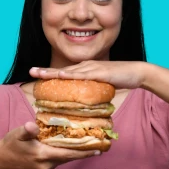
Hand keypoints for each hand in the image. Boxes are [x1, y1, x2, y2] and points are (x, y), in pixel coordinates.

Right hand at [0, 121, 98, 168]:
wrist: (0, 162)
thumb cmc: (10, 145)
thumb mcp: (17, 134)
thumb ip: (27, 130)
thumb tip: (33, 126)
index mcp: (43, 155)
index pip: (68, 154)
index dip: (84, 152)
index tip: (98, 150)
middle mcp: (46, 166)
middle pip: (69, 157)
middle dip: (83, 152)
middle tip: (98, 146)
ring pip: (63, 160)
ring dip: (72, 153)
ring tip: (84, 144)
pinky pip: (56, 162)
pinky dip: (62, 155)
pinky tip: (65, 147)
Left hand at [29, 61, 150, 89]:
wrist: (137, 72)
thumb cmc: (121, 79)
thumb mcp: (102, 86)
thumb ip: (92, 92)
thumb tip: (84, 102)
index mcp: (85, 69)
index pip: (65, 72)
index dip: (50, 73)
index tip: (37, 75)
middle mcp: (86, 66)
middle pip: (62, 70)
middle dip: (46, 71)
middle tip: (30, 71)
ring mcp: (92, 68)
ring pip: (69, 71)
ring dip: (53, 72)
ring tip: (39, 73)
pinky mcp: (100, 72)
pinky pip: (83, 74)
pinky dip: (71, 75)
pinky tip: (61, 75)